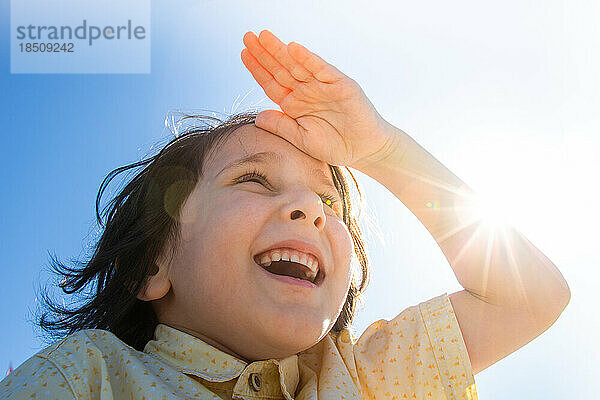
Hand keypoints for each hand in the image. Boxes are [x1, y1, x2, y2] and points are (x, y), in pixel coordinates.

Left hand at [241, 30, 398, 170]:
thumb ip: (281, 127)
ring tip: (264, 37)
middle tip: (248, 36)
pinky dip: (308, 59)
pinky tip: (294, 49)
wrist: (364, 150)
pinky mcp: (340, 84)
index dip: (257, 68)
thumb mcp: (302, 139)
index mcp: (294, 104)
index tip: (244, 53)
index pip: (271, 82)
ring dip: (281, 51)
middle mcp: (306, 91)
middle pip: (281, 68)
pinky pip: (321, 69)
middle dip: (264, 53)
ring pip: (298, 65)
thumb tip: (258, 117)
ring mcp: (323, 86)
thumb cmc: (335, 146)